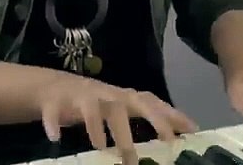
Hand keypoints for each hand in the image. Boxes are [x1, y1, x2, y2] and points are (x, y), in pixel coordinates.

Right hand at [35, 72, 197, 163]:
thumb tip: (189, 128)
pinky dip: (53, 124)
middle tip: (139, 156)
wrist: (55, 87)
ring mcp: (81, 97)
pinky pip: (53, 112)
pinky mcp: (56, 102)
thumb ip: (152, 115)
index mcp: (124, 97)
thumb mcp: (125, 107)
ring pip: (92, 110)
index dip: (167, 117)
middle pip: (122, 106)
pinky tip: (55, 138)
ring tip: (102, 149)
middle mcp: (105, 94)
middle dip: (127, 128)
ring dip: (96, 129)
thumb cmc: (98, 102)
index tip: (184, 136)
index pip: (150, 103)